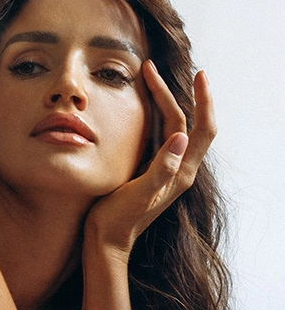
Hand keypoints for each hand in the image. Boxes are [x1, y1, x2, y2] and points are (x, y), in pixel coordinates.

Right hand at [84, 62, 215, 257]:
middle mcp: (179, 168)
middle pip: (185, 121)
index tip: (198, 73)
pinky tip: (140, 108)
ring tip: (149, 79)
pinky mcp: (150, 170)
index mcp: (181, 171)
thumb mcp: (141, 193)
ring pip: (172, 126)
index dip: (203, 100)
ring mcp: (165, 168)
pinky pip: (157, 136)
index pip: (201, 127)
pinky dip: (152, 116)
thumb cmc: (120, 219)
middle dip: (173, 92)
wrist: (106, 241)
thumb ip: (162, 167)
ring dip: (163, 101)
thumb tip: (182, 137)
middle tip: (152, 68)